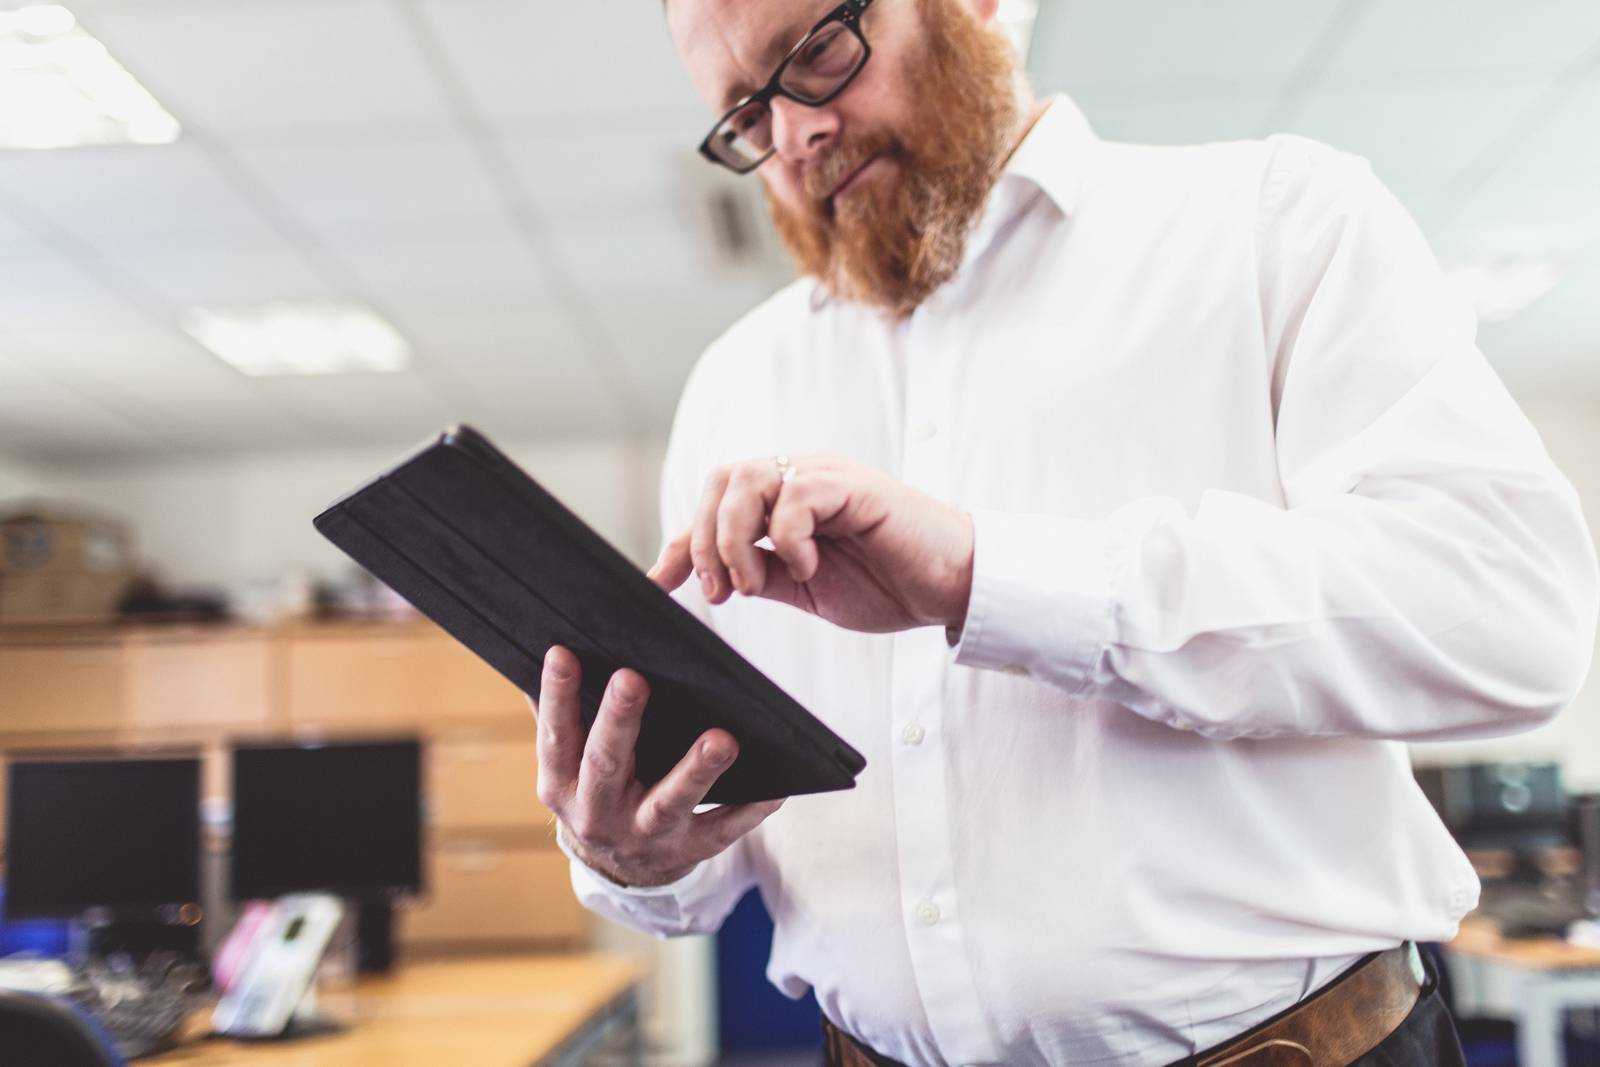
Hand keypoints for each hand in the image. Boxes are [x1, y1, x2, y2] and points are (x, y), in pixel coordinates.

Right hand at [529, 644, 783, 887]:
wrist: (621, 868)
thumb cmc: (597, 791)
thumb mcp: (566, 765)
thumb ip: (560, 716)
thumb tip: (555, 648)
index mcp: (562, 784)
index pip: (556, 735)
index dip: (557, 695)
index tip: (563, 651)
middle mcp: (597, 814)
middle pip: (607, 765)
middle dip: (620, 722)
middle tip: (632, 679)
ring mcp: (644, 836)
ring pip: (669, 803)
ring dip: (695, 771)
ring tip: (722, 740)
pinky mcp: (687, 852)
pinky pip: (721, 830)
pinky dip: (748, 811)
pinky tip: (774, 788)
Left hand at [650, 453, 974, 634]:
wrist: (953, 586)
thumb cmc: (890, 583)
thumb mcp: (806, 588)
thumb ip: (761, 574)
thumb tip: (709, 579)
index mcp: (786, 500)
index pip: (717, 505)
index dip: (683, 542)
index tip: (659, 584)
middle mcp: (801, 477)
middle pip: (722, 479)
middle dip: (706, 539)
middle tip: (722, 591)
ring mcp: (825, 477)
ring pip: (748, 479)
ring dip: (736, 538)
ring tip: (753, 584)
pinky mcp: (852, 486)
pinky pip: (795, 496)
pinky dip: (788, 539)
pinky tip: (808, 569)